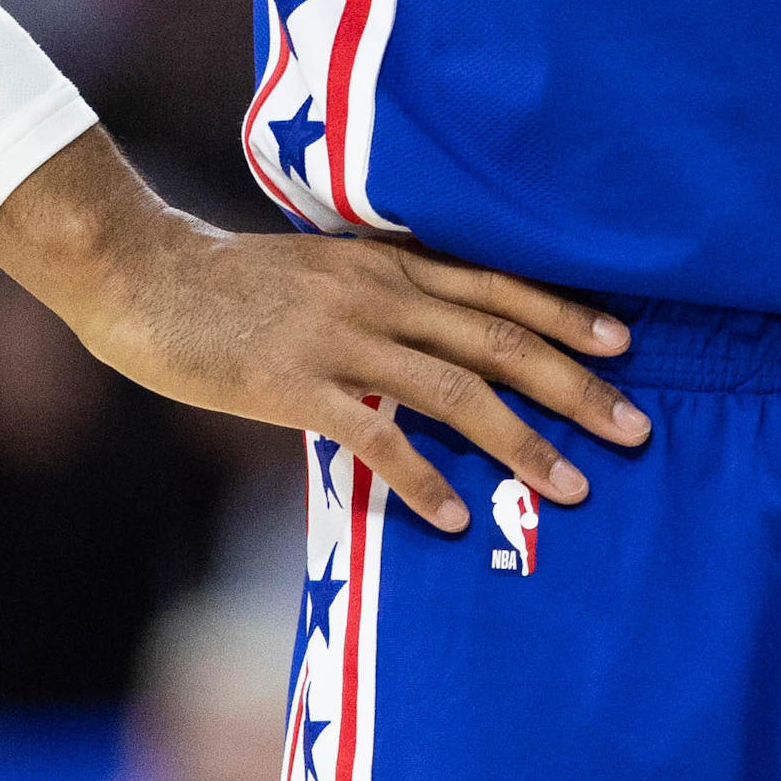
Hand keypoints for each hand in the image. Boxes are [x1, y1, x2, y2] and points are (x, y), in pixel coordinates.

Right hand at [0, 130, 646, 535]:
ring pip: (456, 392)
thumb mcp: (324, 266)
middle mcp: (382, 295)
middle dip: (575, 386)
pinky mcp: (296, 387)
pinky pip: (376, 438)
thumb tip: (438, 327)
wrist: (144, 275)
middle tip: (636, 428)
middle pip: (500, 340)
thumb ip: (383, 290)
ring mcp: (342, 340)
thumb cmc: (232, 281)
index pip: (500, 287)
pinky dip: (423, 479)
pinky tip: (459, 518)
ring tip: (572, 487)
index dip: (566, 314)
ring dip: (521, 443)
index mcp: (392, 262)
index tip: (625, 342)